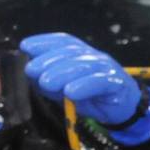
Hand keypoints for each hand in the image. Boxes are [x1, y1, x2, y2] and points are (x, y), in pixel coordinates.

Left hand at [20, 33, 140, 124]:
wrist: (124, 108)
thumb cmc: (93, 97)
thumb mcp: (66, 90)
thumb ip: (50, 83)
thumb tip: (31, 76)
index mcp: (81, 54)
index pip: (63, 41)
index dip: (44, 41)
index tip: (25, 46)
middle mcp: (93, 56)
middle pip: (71, 52)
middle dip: (48, 59)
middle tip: (31, 70)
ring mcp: (106, 68)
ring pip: (83, 65)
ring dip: (62, 72)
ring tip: (46, 83)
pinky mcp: (116, 82)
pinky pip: (99, 81)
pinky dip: (84, 86)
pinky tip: (70, 92)